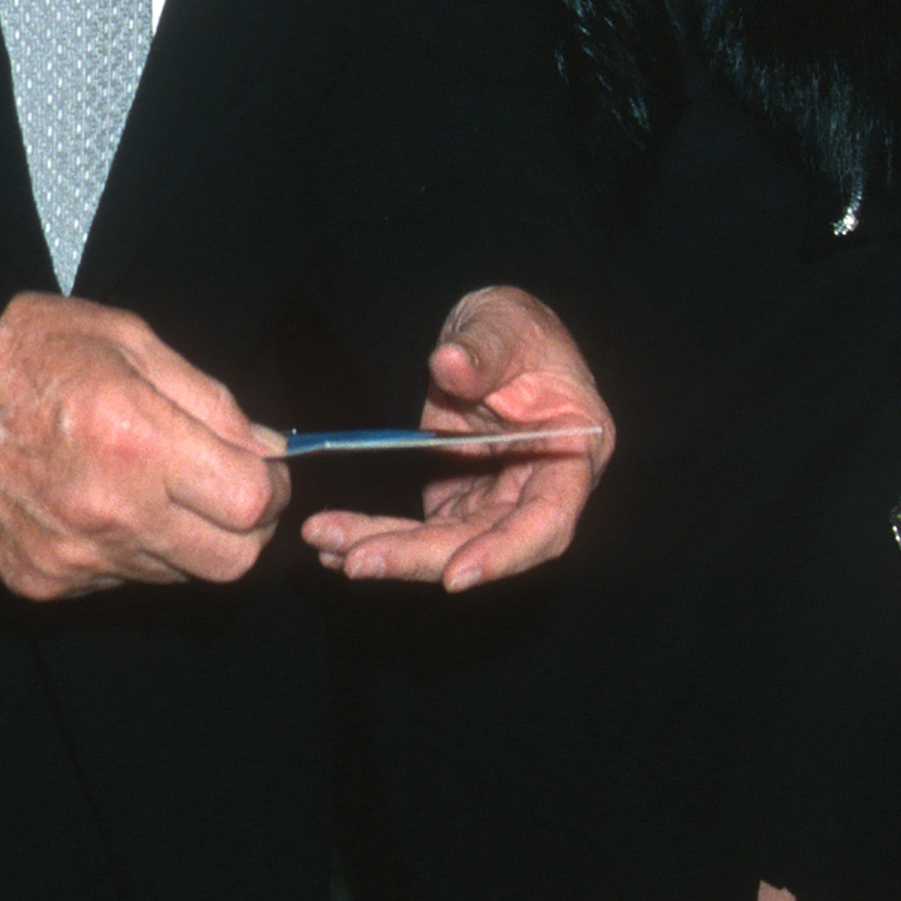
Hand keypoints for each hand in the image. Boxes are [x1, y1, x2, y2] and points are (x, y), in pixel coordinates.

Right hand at [0, 293, 290, 601]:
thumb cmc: (25, 350)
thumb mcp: (130, 340)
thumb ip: (210, 401)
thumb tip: (270, 448)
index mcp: (135, 438)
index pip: (252, 503)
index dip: (275, 487)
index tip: (267, 469)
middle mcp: (109, 510)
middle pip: (230, 562)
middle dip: (246, 529)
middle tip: (228, 488)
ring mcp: (74, 556)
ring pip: (177, 574)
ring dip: (186, 536)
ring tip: (148, 481)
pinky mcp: (43, 582)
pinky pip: (121, 581)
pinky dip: (131, 548)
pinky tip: (101, 501)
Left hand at [302, 286, 612, 593]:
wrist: (491, 333)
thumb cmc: (517, 327)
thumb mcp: (505, 323)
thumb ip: (482, 349)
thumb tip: (450, 366)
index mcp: (575, 453)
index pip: (548, 522)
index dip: (503, 554)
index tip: (455, 577)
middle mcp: (538, 489)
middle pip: (484, 542)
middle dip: (420, 556)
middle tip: (356, 561)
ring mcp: (496, 498)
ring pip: (446, 543)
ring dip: (388, 549)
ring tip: (326, 544)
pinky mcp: (460, 497)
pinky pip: (420, 528)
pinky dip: (379, 535)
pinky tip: (332, 542)